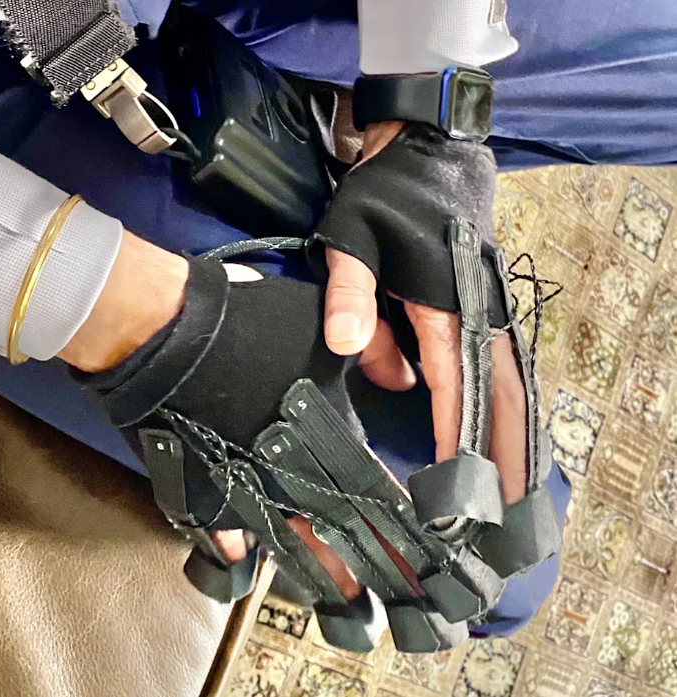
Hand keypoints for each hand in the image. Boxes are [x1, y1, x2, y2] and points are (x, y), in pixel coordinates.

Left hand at [323, 122, 527, 504]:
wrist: (427, 148)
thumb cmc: (387, 192)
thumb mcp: (352, 238)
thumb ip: (350, 293)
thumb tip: (350, 347)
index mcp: (446, 302)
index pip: (455, 386)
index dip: (457, 439)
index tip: (456, 489)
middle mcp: (477, 311)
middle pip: (499, 395)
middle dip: (503, 454)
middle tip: (503, 511)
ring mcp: (486, 307)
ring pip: (505, 383)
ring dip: (509, 434)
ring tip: (510, 487)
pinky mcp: (481, 304)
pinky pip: (495, 365)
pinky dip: (498, 402)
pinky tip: (493, 428)